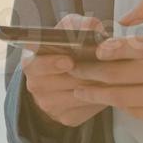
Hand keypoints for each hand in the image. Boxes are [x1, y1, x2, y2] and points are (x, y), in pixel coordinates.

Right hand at [21, 14, 108, 128]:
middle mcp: (36, 86)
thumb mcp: (69, 29)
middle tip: (104, 64)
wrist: (67, 73)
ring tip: (111, 73)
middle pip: (62, 82)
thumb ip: (78, 24)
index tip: (68, 61)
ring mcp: (49, 105)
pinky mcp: (66, 118)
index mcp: (31, 63)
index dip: (51, 64)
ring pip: (77, 96)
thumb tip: (93, 27)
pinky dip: (100, 98)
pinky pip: (87, 109)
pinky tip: (107, 86)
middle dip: (85, 73)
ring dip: (95, 85)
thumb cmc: (67, 46)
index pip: (34, 65)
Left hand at [68, 0, 142, 130]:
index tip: (95, 50)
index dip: (112, 50)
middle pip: (124, 75)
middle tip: (74, 71)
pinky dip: (123, 106)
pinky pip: (141, 113)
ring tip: (80, 91)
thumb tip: (126, 17)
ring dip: (100, 95)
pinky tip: (111, 100)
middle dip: (94, 74)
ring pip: (127, 98)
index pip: (137, 48)